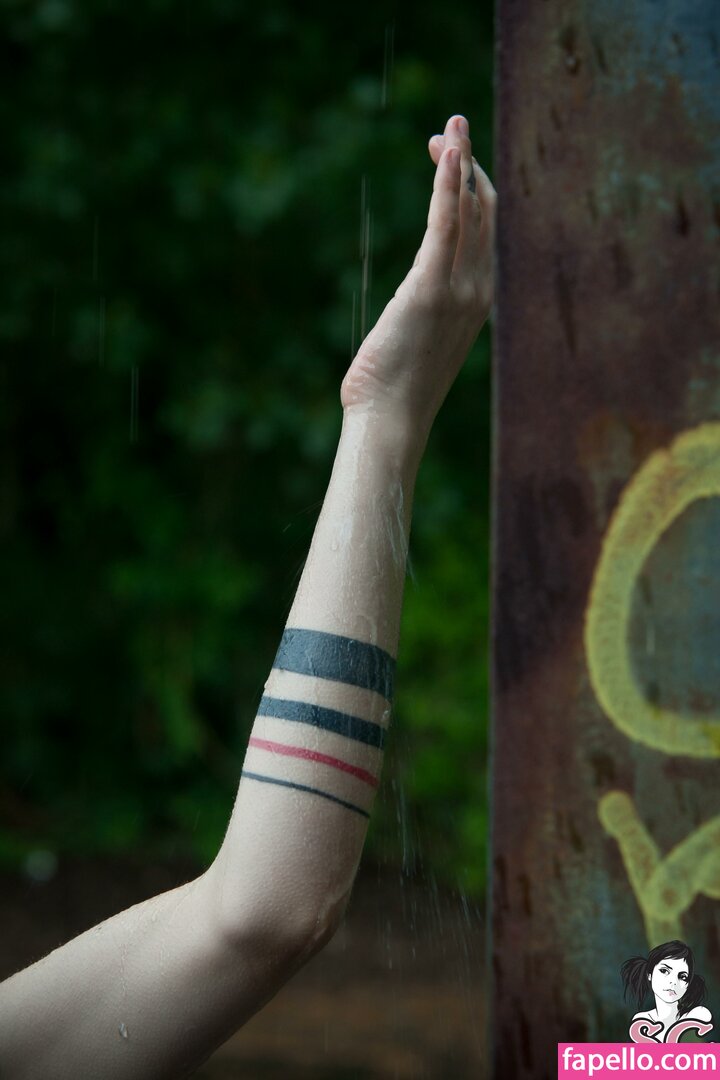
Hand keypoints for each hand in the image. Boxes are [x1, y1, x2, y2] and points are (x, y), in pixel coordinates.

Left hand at [340, 114, 495, 449]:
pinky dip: (447, 184)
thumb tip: (410, 306)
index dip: (472, 189)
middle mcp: (479, 291)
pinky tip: (445, 153)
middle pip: (484, 212)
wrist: (390, 421)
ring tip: (449, 127)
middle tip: (449, 130)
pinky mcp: (431, 290)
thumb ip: (424, 311)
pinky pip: (446, 224)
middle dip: (468, 166)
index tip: (449, 159)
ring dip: (460, 162)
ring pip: (470, 211)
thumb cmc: (394, 389)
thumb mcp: (417, 340)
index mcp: (478, 302)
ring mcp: (460, 291)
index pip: (485, 231)